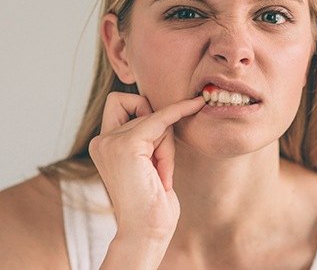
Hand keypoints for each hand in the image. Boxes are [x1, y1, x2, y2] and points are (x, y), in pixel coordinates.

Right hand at [89, 92, 204, 240]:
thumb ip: (144, 135)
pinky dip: (179, 111)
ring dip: (166, 146)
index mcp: (103, 144)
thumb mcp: (145, 161)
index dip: (141, 104)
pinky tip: (195, 105)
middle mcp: (102, 141)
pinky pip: (162, 118)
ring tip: (160, 175)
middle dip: (160, 133)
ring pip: (155, 119)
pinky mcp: (127, 145)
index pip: (119, 103)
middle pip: (142, 110)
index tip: (167, 106)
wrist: (146, 232)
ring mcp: (111, 142)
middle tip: (159, 165)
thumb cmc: (151, 201)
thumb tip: (164, 110)